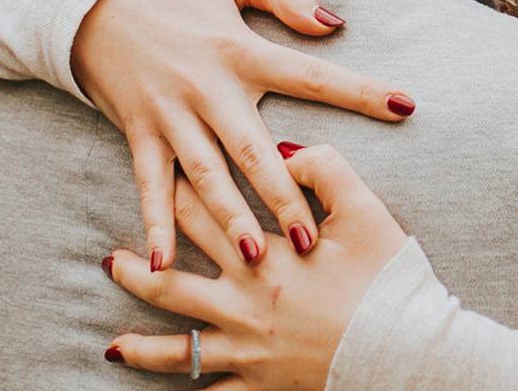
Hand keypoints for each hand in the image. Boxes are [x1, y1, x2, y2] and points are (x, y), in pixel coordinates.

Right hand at [72, 0, 414, 276]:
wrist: (88, 1)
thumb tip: (333, 22)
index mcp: (239, 49)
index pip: (309, 73)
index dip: (358, 90)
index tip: (404, 106)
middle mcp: (207, 88)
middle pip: (253, 149)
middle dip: (283, 195)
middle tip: (311, 240)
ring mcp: (171, 115)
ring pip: (206, 175)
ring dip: (230, 219)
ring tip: (258, 258)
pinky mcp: (140, 132)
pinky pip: (150, 184)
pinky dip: (156, 223)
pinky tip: (163, 261)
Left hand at [104, 144, 407, 389]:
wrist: (406, 349)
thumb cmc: (388, 280)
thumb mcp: (363, 211)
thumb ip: (325, 168)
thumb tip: (284, 150)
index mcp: (264, 256)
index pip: (204, 218)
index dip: (177, 198)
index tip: (158, 186)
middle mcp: (243, 304)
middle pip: (173, 280)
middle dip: (140, 267)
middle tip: (112, 260)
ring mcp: (248, 349)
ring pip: (178, 351)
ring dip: (142, 345)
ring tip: (113, 344)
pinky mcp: (260, 385)